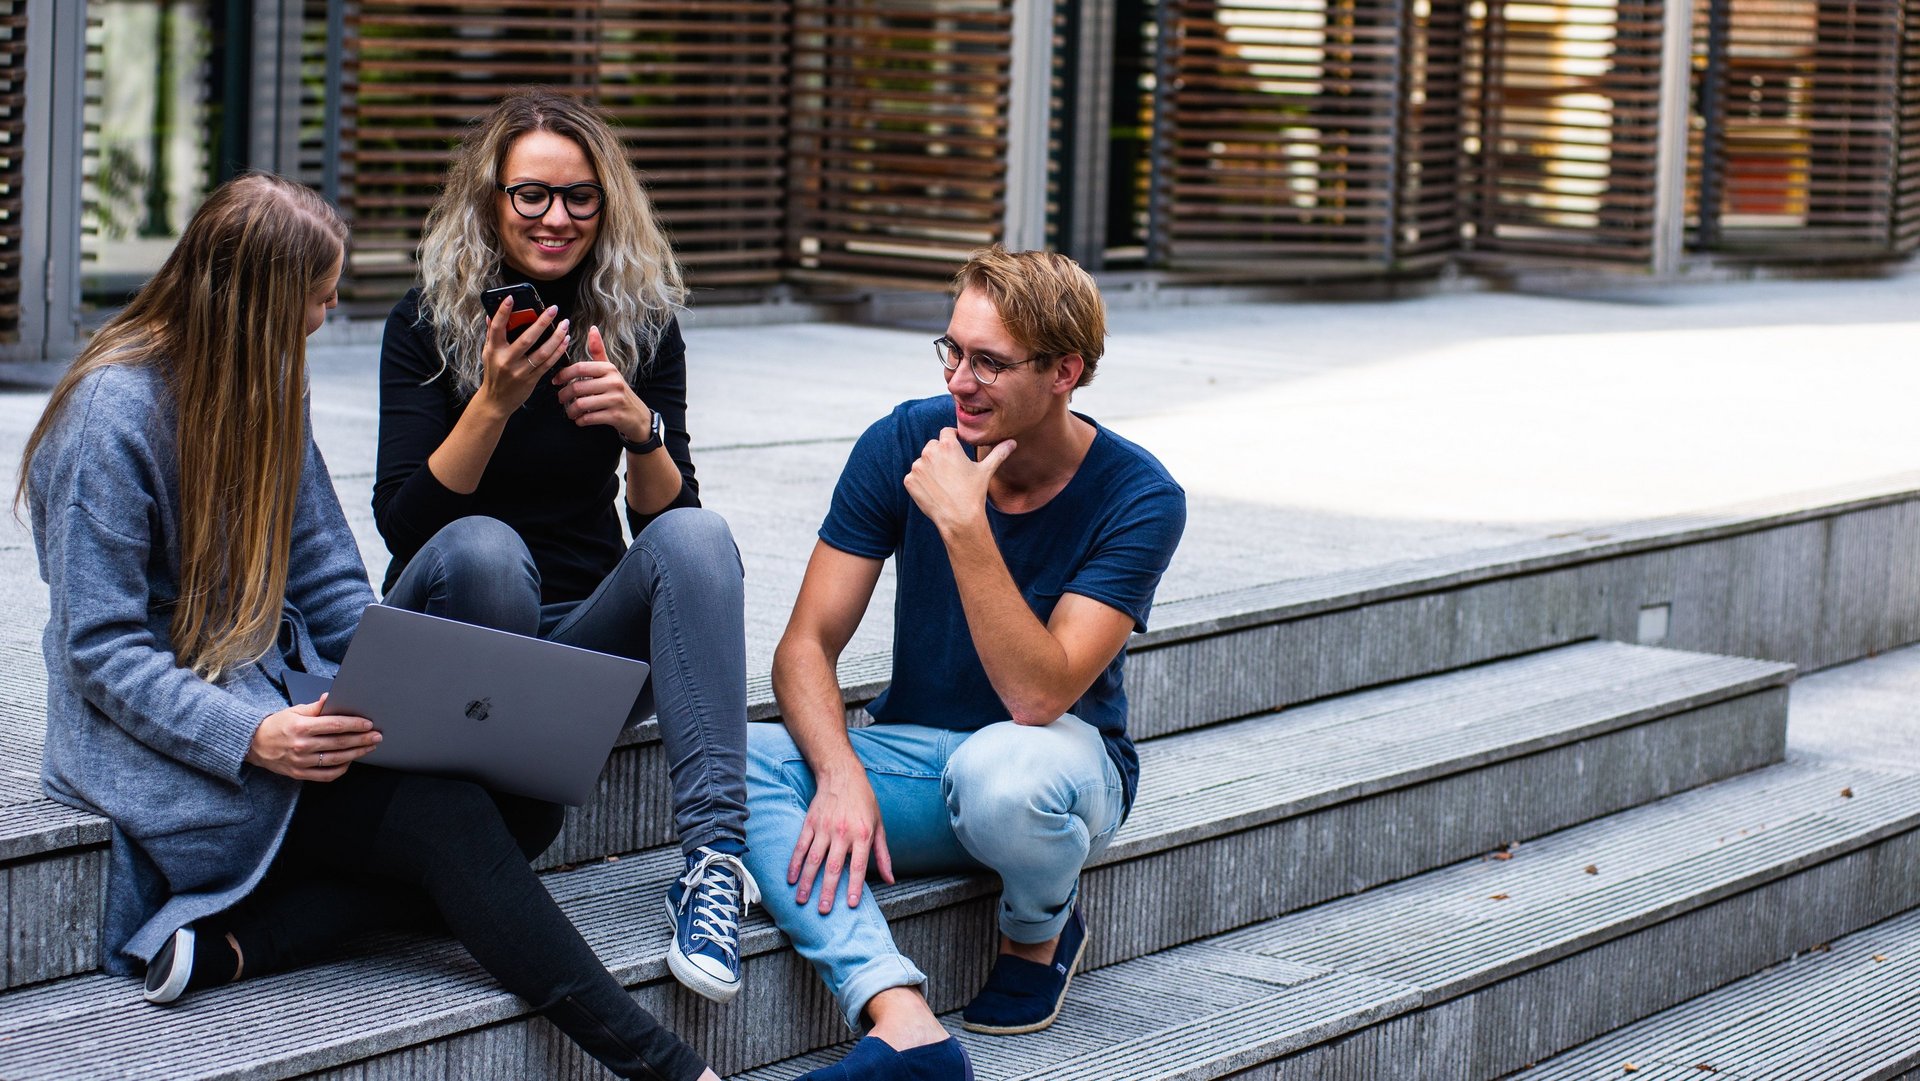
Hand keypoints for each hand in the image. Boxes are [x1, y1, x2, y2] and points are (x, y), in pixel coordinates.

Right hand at [245, 695, 380, 781]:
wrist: (253, 744)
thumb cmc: (276, 725)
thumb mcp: (294, 711)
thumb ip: (315, 707)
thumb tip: (330, 697)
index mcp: (301, 727)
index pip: (335, 725)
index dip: (354, 724)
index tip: (368, 723)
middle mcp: (302, 746)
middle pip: (340, 743)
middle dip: (362, 739)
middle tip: (377, 736)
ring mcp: (301, 762)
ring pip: (337, 759)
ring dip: (357, 753)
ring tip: (369, 747)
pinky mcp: (300, 774)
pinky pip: (326, 775)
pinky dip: (341, 769)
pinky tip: (350, 761)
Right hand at [478, 298, 570, 411]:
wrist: (496, 401)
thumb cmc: (493, 373)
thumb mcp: (488, 353)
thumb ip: (491, 334)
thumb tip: (490, 314)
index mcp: (494, 350)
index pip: (497, 328)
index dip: (503, 312)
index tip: (511, 298)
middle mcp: (506, 360)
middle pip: (527, 339)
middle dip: (542, 322)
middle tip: (553, 309)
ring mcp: (520, 371)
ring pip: (542, 352)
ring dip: (556, 337)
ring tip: (564, 324)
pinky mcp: (531, 380)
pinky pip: (548, 364)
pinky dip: (558, 351)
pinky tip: (565, 340)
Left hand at [553, 326, 652, 443]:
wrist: (638, 416)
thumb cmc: (618, 391)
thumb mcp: (610, 370)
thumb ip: (598, 351)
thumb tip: (592, 328)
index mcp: (609, 369)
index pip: (580, 368)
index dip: (563, 374)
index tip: (556, 381)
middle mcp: (614, 382)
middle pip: (578, 387)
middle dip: (564, 395)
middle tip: (560, 399)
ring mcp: (615, 400)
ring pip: (581, 404)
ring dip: (571, 410)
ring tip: (570, 412)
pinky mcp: (615, 416)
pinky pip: (589, 418)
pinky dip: (580, 421)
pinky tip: (580, 420)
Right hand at [788, 772, 894, 912]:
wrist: (843, 775)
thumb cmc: (864, 802)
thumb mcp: (879, 826)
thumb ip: (882, 855)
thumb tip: (890, 880)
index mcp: (862, 834)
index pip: (859, 866)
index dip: (855, 886)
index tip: (851, 905)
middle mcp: (842, 833)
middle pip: (834, 867)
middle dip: (828, 891)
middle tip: (824, 910)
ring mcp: (824, 828)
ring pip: (813, 860)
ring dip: (807, 882)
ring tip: (802, 900)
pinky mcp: (810, 823)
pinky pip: (800, 847)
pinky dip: (795, 864)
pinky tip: (791, 879)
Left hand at [903, 428, 1014, 534]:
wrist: (959, 518)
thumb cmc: (974, 493)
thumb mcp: (986, 471)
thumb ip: (998, 453)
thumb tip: (1012, 442)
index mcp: (948, 445)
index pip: (946, 432)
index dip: (953, 439)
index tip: (957, 449)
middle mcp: (930, 452)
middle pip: (933, 446)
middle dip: (941, 455)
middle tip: (952, 472)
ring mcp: (917, 467)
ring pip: (923, 462)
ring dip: (930, 469)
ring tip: (944, 484)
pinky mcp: (909, 480)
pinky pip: (914, 477)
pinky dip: (921, 482)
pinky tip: (934, 491)